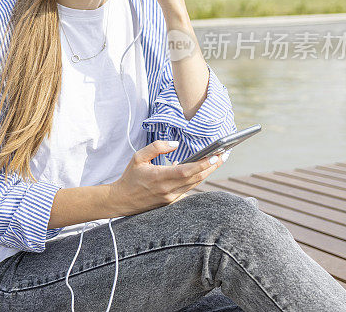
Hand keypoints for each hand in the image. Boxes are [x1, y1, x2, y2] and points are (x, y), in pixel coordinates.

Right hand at [107, 140, 224, 215]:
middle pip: (196, 178)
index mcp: (159, 177)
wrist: (122, 200)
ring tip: (216, 161)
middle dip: (211, 167)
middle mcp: (168, 189)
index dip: (203, 164)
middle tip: (223, 155)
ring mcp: (171, 197)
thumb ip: (156, 147)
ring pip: (194, 184)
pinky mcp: (171, 201)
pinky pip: (188, 189)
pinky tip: (200, 171)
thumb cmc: (130, 177)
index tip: (216, 155)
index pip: (187, 171)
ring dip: (207, 173)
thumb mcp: (138, 157)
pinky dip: (196, 179)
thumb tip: (175, 144)